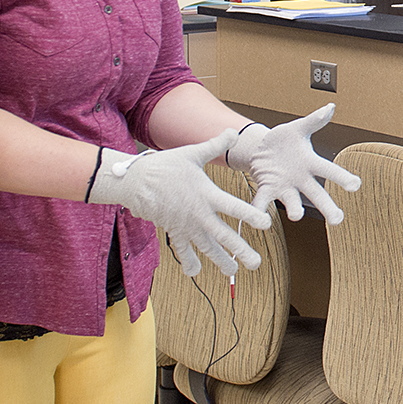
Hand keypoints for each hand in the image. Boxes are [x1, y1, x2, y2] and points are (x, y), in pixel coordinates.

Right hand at [86, 131, 269, 276]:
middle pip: (224, 236)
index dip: (251, 215)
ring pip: (206, 248)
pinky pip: (182, 250)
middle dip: (241, 251)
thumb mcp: (192, 153)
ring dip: (220, 261)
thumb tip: (234, 132)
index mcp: (207, 194)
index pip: (234, 207)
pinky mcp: (173, 231)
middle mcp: (199, 214)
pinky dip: (188, 261)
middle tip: (256, 264)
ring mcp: (186, 225)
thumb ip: (215, 145)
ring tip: (233, 271)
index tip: (267, 225)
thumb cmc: (165, 165)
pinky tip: (195, 271)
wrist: (135, 181)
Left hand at [225, 103, 361, 223]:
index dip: (342, 178)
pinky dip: (260, 209)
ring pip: (292, 201)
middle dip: (327, 207)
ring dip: (294, 209)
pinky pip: (263, 200)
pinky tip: (258, 217)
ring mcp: (284, 186)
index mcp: (310, 163)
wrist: (261, 149)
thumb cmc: (285, 140)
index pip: (329, 170)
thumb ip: (314, 121)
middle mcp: (300, 179)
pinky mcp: (266, 188)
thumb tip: (331, 107)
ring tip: (296, 215)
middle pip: (316, 194)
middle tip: (337, 220)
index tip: (355, 185)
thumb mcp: (298, 128)